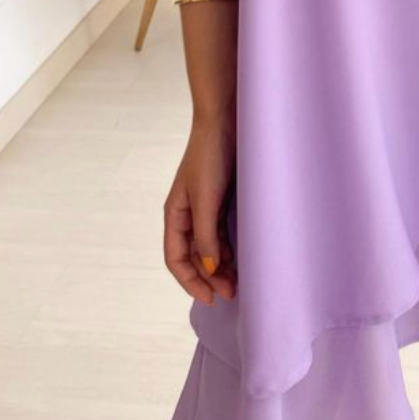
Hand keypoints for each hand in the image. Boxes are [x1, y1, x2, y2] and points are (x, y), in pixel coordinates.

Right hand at [163, 110, 237, 305]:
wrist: (226, 120)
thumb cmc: (211, 156)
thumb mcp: (206, 198)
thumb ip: (206, 235)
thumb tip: (210, 269)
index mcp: (175, 214)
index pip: (176, 259)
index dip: (191, 282)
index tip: (211, 299)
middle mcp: (188, 214)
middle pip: (194, 256)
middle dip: (210, 278)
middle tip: (233, 293)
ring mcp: (205, 206)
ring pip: (210, 246)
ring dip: (222, 265)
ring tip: (241, 281)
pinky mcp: (222, 198)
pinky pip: (222, 231)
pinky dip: (230, 247)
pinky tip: (243, 256)